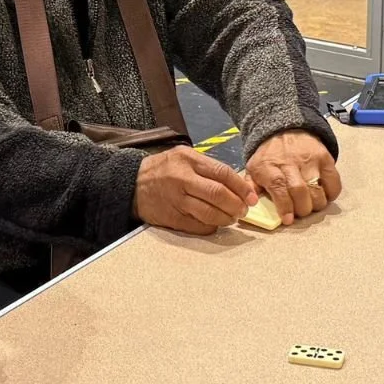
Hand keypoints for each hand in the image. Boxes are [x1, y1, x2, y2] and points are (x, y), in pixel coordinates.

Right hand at [133, 145, 258, 234]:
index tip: (252, 197)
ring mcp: (176, 200)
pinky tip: (215, 223)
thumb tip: (237, 184)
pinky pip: (198, 226)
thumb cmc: (163, 169)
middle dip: (237, 204)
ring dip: (226, 218)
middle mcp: (182, 179)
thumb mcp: (184, 156)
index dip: (241, 187)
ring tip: (232, 218)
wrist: (131, 184)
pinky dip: (211, 226)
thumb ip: (207, 167)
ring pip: (209, 213)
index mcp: (189, 160)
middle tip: (244, 210)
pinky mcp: (171, 217)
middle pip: (218, 194)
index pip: (223, 173)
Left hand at [246, 130, 341, 224]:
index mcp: (269, 166)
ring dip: (316, 204)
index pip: (278, 186)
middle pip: (300, 190)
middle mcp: (290, 162)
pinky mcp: (325, 158)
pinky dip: (331, 194)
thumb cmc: (268, 156)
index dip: (285, 206)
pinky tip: (323, 195)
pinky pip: (334, 182)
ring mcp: (310, 160)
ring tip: (311, 205)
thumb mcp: (253, 169)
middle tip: (300, 212)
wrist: (284, 129)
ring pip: (317, 190)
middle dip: (302, 209)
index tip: (288, 219)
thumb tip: (251, 204)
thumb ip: (251, 187)